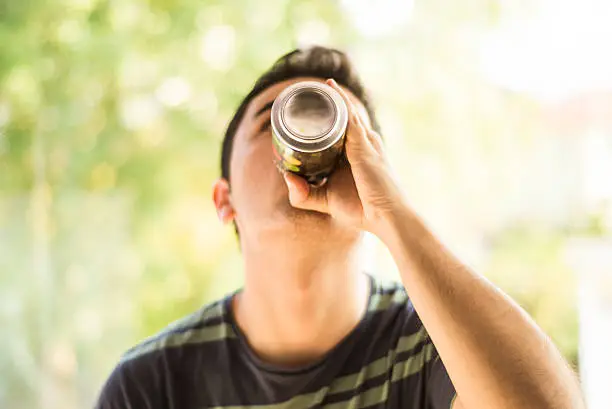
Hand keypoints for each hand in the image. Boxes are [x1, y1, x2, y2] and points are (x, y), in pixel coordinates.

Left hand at [282, 79, 406, 235]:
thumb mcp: (325, 201)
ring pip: (346, 113)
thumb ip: (303, 193)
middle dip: (330, 104)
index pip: (337, 133)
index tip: (307, 113)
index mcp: (354, 157)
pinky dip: (339, 101)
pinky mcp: (364, 144)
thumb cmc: (362, 211)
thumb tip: (286, 176)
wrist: (387, 218)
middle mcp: (362, 146)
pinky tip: (329, 88)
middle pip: (343, 119)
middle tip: (309, 91)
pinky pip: (349, 117)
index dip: (325, 122)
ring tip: (321, 83)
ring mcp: (365, 143)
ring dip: (334, 97)